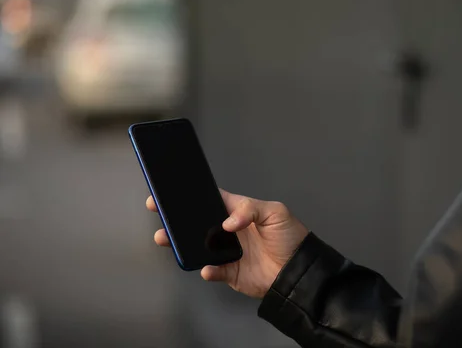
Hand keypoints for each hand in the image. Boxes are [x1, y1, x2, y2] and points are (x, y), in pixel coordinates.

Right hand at [146, 190, 308, 298]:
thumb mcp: (275, 212)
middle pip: (198, 223)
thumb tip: (227, 222)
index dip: (192, 196)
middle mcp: (229, 231)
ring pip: (198, 247)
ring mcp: (228, 252)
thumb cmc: (291, 237)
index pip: (212, 200)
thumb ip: (250, 209)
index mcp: (238, 211)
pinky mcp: (230, 272)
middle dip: (178, 219)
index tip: (172, 192)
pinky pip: (213, 271)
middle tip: (159, 212)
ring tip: (167, 239)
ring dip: (182, 244)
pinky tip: (207, 268)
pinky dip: (208, 270)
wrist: (299, 272)